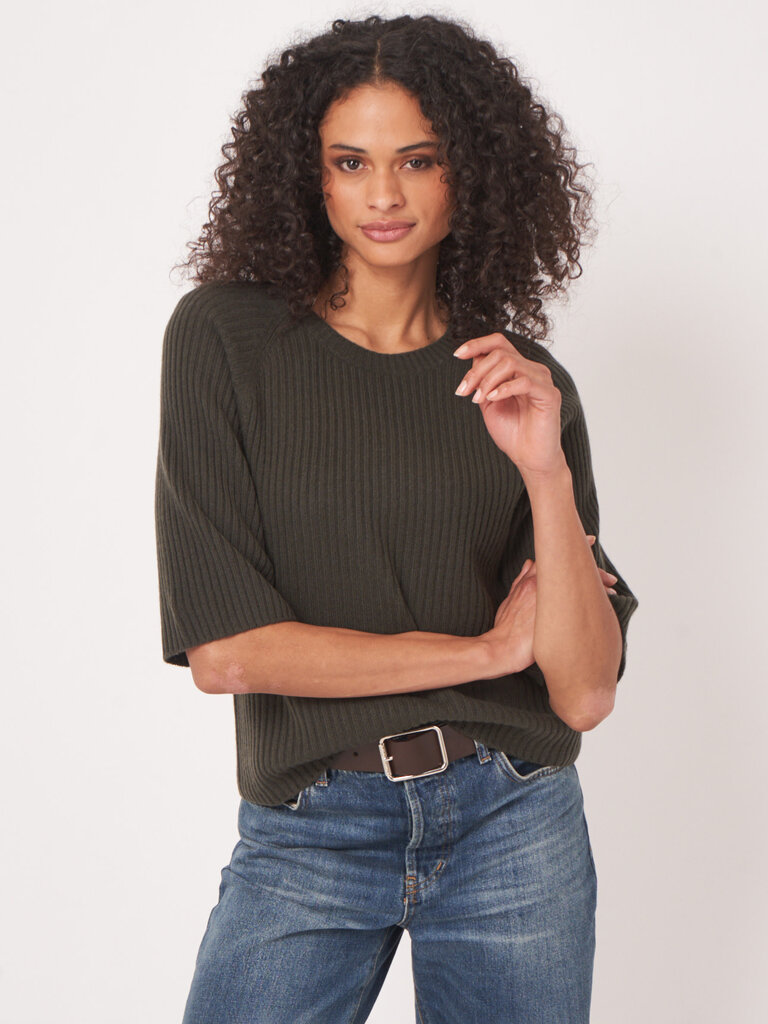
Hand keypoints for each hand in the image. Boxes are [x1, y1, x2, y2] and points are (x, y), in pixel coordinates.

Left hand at [453, 333, 564, 477]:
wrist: (529, 458)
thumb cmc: (512, 433)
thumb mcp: (488, 402)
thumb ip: (482, 380)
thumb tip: (473, 357)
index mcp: (519, 369)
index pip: (499, 343)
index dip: (477, 344)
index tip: (457, 355)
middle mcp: (533, 370)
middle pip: (500, 353)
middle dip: (476, 371)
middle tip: (463, 392)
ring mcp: (543, 381)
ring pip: (510, 363)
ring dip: (487, 380)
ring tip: (478, 399)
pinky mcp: (550, 394)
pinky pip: (524, 381)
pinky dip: (503, 388)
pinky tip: (492, 399)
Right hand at [483, 536, 618, 676]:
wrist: (501, 647)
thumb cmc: (504, 627)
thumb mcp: (510, 597)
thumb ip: (521, 579)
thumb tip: (528, 563)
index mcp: (533, 580)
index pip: (557, 557)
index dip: (576, 548)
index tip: (591, 541)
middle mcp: (545, 587)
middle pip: (576, 571)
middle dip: (595, 571)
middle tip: (610, 577)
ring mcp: (554, 602)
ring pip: (583, 587)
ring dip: (600, 586)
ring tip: (613, 590)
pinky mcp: (561, 619)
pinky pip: (586, 607)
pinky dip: (598, 602)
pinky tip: (608, 605)